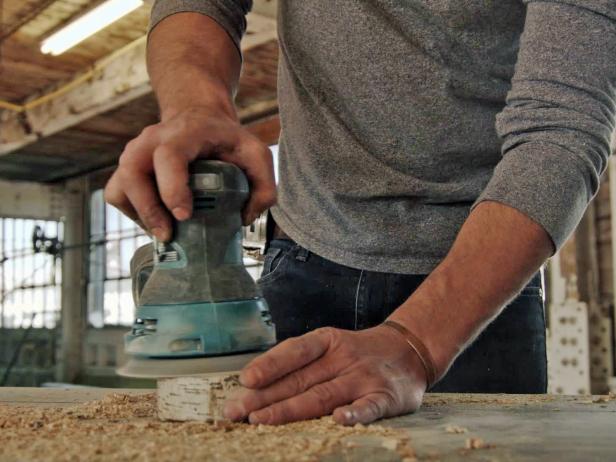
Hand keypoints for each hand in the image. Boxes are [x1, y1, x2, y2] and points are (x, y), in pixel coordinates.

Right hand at [104, 105, 275, 240]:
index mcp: (184, 133)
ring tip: (165, 232)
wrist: (198, 117)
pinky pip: (117, 195)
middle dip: (149, 209)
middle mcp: (151, 140)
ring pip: (120, 187)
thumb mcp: (255, 153)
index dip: (172, 187)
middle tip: (169, 235)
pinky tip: (157, 221)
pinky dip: (133, 213)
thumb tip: (245, 219)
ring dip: (140, 215)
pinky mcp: (125, 169)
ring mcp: (133, 154)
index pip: (168, 156)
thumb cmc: (226, 140)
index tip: (184, 215)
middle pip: (133, 173)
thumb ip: (264, 186)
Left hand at [224, 326, 426, 425]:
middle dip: (265, 397)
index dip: (269, 364)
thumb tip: (254, 387)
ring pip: (324, 395)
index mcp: (328, 341)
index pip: (295, 351)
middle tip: (236, 412)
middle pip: (300, 379)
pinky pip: (370, 407)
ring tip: (263, 420)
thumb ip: (301, 365)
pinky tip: (339, 420)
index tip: (245, 380)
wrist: (410, 349)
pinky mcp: (387, 397)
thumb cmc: (359, 353)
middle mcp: (344, 358)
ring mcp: (365, 377)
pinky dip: (355, 414)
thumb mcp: (331, 347)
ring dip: (291, 409)